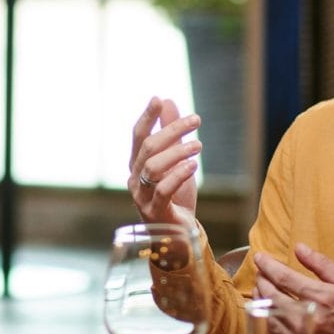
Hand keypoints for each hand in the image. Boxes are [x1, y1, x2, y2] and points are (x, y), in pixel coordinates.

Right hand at [128, 96, 201, 225]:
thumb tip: (167, 101)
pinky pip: (163, 190)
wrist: (178, 235)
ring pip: (153, 167)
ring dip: (177, 151)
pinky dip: (177, 175)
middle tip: (196, 120)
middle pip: (148, 147)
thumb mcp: (175, 161)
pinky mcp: (154, 212)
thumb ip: (170, 133)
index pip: (138, 135)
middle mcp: (135, 178)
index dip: (147, 117)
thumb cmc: (175, 196)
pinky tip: (193, 166)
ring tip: (199, 144)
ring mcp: (142, 196)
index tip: (158, 99)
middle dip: (172, 130)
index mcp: (137, 164)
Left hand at [252, 243, 333, 333]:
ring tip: (262, 292)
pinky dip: (269, 324)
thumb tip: (299, 248)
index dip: (267, 266)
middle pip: (271, 296)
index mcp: (320, 298)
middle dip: (262, 281)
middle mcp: (308, 319)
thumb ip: (321, 264)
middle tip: (261, 274)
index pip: (283, 278)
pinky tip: (271, 315)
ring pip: (269, 318)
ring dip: (261, 302)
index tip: (260, 258)